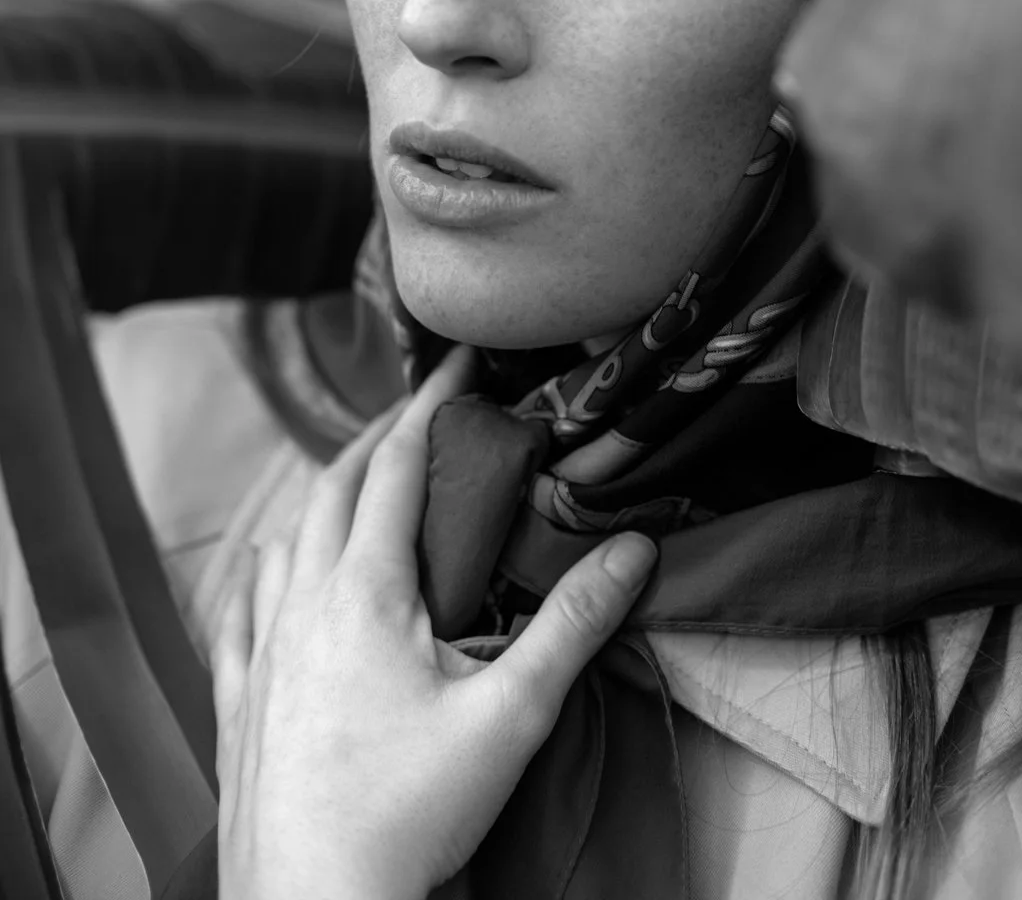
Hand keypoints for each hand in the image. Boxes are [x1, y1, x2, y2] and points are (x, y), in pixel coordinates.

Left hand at [211, 347, 658, 899]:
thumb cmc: (410, 814)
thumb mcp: (512, 714)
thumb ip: (574, 624)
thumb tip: (633, 548)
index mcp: (365, 592)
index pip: (399, 468)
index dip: (430, 405)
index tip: (456, 361)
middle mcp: (302, 606)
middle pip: (334, 489)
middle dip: (377, 440)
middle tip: (417, 412)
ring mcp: (259, 656)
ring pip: (283, 543)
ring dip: (321, 497)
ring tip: (352, 483)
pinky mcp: (236, 706)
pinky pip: (235, 614)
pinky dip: (258, 574)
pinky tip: (262, 574)